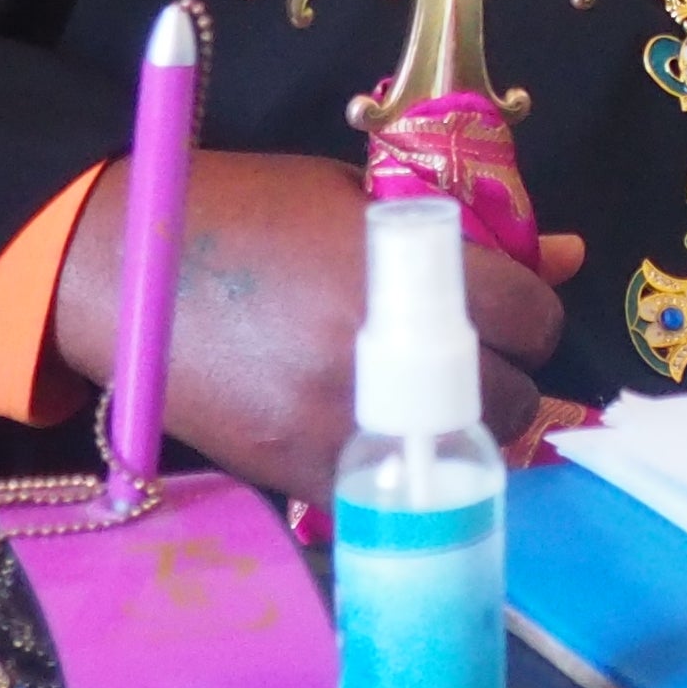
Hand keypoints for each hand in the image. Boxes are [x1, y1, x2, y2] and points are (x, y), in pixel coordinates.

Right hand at [45, 151, 585, 502]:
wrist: (125, 272)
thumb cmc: (246, 213)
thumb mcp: (356, 199)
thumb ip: (461, 233)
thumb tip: (561, 252)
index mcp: (401, 280)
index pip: (529, 318)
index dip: (531, 314)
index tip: (511, 311)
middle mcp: (382, 363)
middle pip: (510, 399)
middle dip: (507, 379)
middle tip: (475, 358)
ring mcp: (342, 429)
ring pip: (456, 457)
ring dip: (460, 431)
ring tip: (429, 397)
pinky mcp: (298, 476)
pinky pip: (388, 488)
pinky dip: (397, 466)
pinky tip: (378, 429)